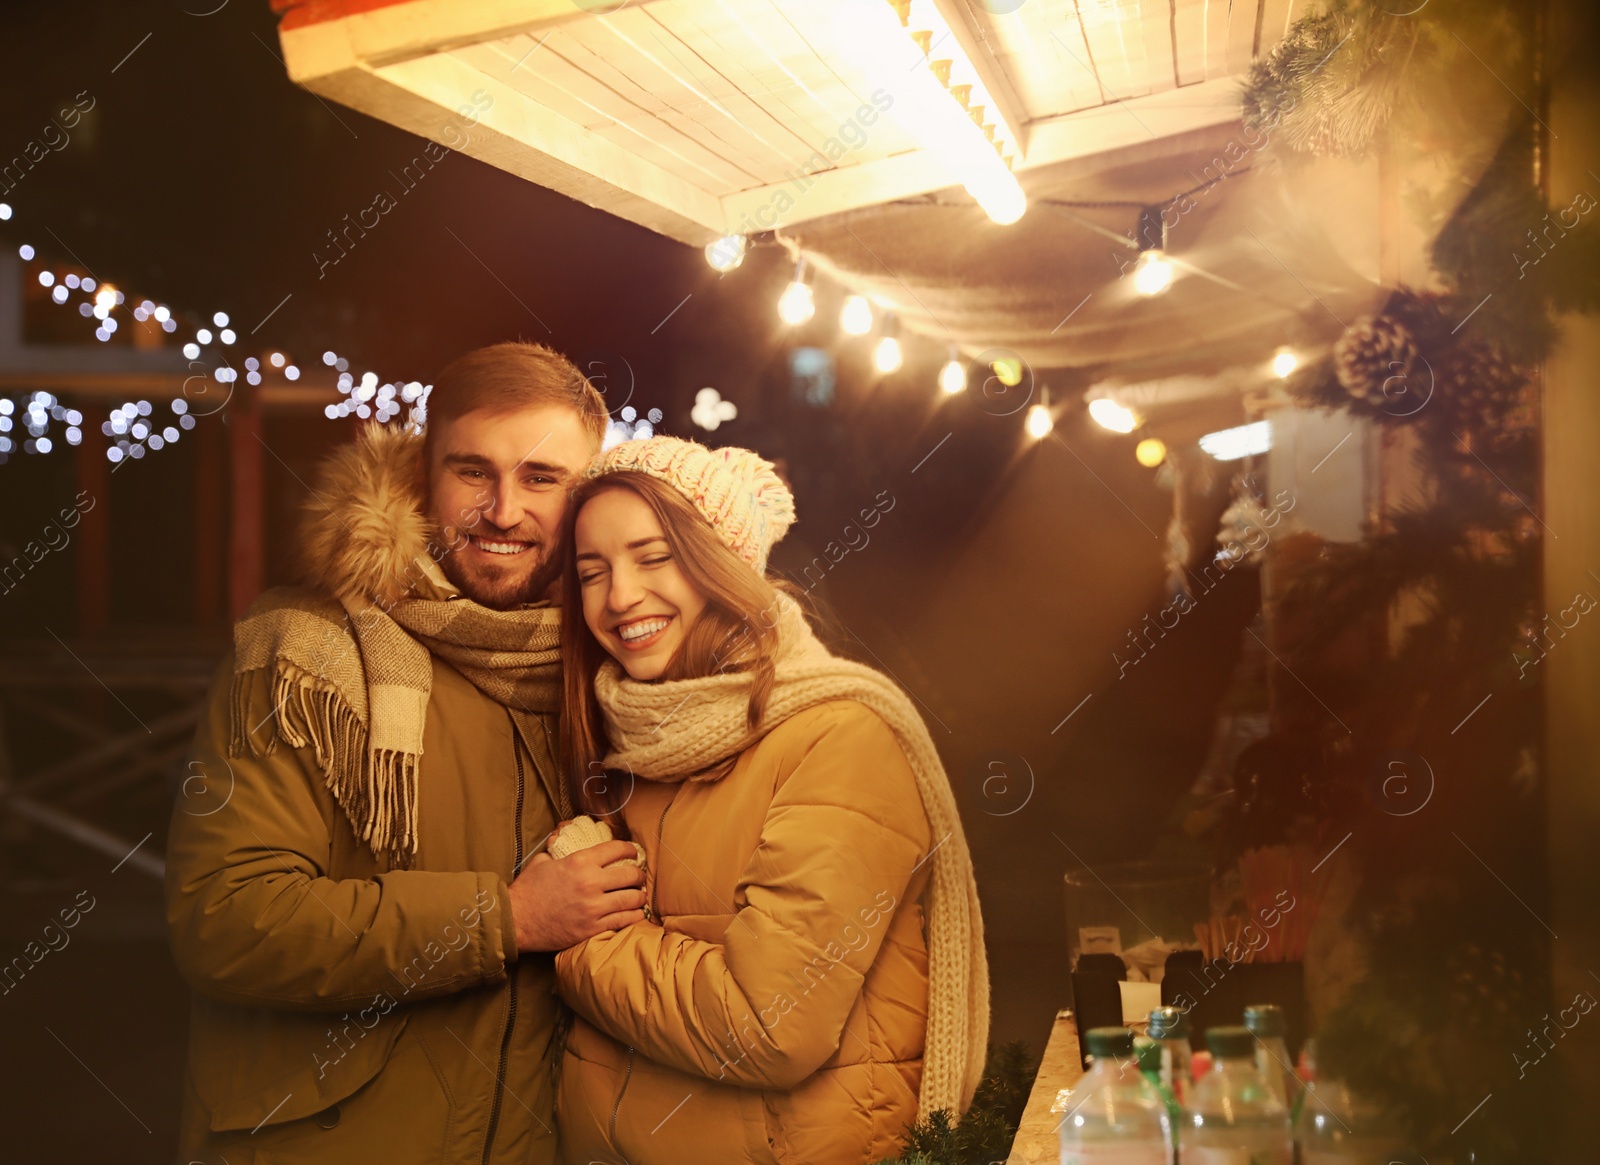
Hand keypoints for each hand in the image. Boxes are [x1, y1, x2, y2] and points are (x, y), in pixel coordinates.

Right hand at [508, 840, 646, 951]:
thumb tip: (562, 839)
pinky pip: (623, 920)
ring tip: (639, 896)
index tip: (633, 852)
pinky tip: (635, 913)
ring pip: (632, 899)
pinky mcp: (592, 928)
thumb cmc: (527, 890)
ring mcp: (593, 907)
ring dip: (639, 896)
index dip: (630, 849)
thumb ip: (558, 850)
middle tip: (639, 877)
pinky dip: (633, 916)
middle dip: (639, 875)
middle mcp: (590, 882)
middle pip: (630, 875)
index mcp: (580, 862)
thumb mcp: (542, 862)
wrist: (515, 921)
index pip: (617, 849)